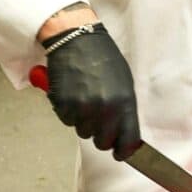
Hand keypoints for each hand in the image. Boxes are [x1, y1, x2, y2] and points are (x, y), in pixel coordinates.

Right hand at [42, 24, 139, 159]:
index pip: (127, 142)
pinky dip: (68, 111)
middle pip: (103, 143)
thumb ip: (125, 109)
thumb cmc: (103, 58)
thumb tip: (126, 133)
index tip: (119, 152)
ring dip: (83, 120)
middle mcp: (105, 110)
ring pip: (83, 132)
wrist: (76, 39)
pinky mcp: (64, 105)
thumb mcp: (124, 82)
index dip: (123, 151)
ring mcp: (83, 109)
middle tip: (97, 116)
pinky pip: (67, 121)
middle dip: (100, 133)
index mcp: (124, 103)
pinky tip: (72, 92)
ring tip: (84, 96)